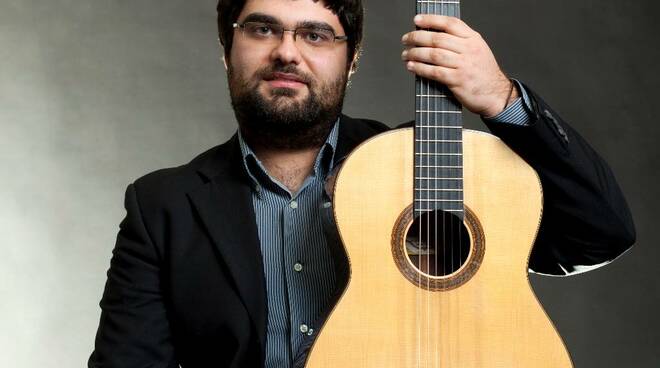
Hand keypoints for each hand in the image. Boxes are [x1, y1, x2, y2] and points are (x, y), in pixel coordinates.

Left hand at [401, 15, 517, 117]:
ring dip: (415, 53)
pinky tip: (412, 66)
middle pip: (438, 38)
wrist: (496, 95)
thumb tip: (431, 37)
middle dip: (417, 37)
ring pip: (434, 54)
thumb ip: (460, 42)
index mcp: (473, 39)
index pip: (450, 23)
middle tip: (406, 39)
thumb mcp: (477, 50)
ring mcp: (464, 65)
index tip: (416, 20)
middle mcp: (469, 50)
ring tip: (405, 54)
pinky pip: (435, 72)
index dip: (431, 19)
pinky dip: (420, 68)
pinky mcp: (458, 81)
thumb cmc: (483, 73)